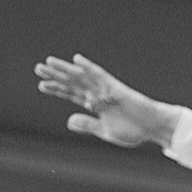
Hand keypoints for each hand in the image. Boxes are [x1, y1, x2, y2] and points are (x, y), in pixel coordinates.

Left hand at [35, 54, 179, 148]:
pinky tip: (77, 60)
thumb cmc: (133, 130)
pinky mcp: (116, 88)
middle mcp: (98, 94)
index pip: (71, 94)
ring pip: (81, 77)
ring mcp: (106, 89)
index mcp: (95, 105)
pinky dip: (88, 67)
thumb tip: (68, 121)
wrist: (153, 127)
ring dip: (65, 70)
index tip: (42, 85)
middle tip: (38, 69)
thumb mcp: (105, 131)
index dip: (57, 89)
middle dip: (56, 76)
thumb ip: (88, 124)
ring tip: (48, 63)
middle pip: (73, 82)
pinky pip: (100, 75)